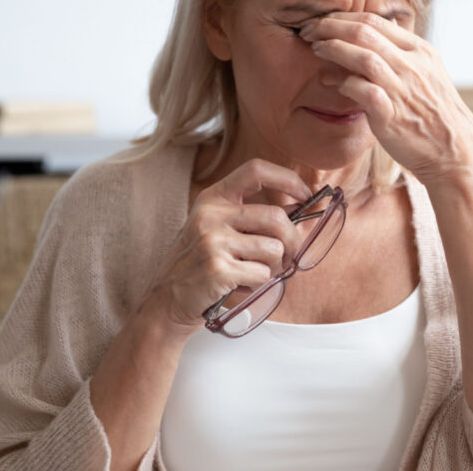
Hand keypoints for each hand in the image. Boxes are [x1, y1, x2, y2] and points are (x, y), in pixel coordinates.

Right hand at [137, 159, 310, 340]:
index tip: (306, 194)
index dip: (287, 179)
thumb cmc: (199, 264)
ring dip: (273, 267)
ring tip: (251, 272)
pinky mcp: (217, 268)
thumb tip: (300, 208)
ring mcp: (212, 241)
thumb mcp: (217, 229)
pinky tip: (238, 285)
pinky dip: (258, 284)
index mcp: (213, 198)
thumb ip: (252, 217)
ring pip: (274, 249)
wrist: (166, 301)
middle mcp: (211, 214)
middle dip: (294, 241)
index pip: (256, 170)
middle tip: (292, 256)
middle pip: (276, 217)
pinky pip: (262, 274)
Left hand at [300, 12, 472, 183]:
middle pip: (365, 32)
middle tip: (309, 31)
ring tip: (316, 49)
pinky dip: (345, 84)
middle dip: (330, 27)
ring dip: (334, 50)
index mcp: (419, 50)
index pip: (375, 20)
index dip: (342, 18)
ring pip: (364, 58)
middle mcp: (412, 65)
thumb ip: (405, 49)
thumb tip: (388, 23)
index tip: (323, 22)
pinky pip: (364, 91)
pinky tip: (332, 83)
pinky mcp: (392, 116)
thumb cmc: (435, 111)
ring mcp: (402, 90)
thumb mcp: (428, 71)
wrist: (453, 149)